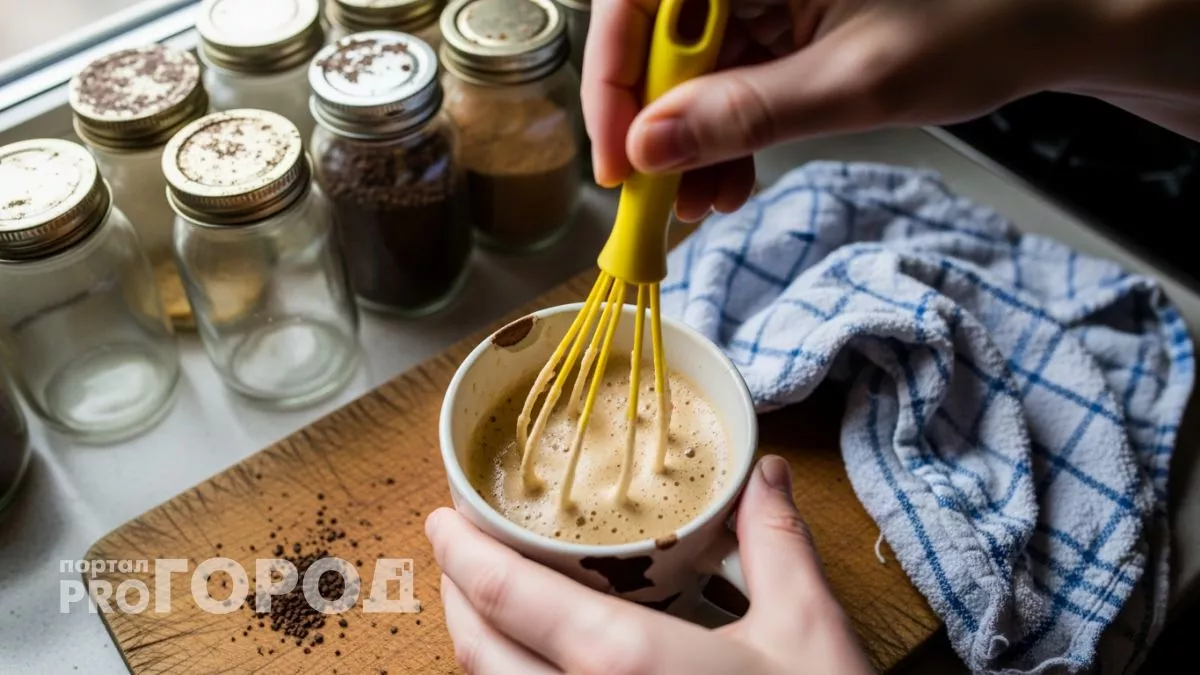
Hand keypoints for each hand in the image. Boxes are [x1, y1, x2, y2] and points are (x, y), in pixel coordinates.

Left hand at [425, 455, 875, 674]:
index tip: (441, 519)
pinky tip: (538, 666)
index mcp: (624, 664)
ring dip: (479, 649)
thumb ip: (775, 543)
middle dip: (456, 598)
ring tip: (490, 607)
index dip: (461, 553)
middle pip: (478, 654)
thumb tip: (762, 474)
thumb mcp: (807, 631)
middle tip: (459, 556)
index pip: (509, 596)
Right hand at [582, 0, 1199, 220]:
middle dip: (652, 125)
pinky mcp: (776, 19)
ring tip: (702, 204)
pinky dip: (720, 134)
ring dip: (685, 142)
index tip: (619, 156)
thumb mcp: (858, 81)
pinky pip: (723, 78)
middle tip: (657, 197)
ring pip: (685, 67)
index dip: (612, 77)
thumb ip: (748, 113)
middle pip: (654, 37)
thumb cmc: (980, 23)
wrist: (1046, 23)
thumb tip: (651, 146)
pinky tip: (728, 180)